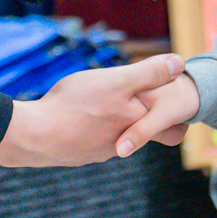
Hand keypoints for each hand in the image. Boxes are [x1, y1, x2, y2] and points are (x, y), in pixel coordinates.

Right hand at [0, 55, 185, 166]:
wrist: (36, 136)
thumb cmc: (77, 105)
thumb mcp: (116, 81)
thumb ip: (149, 74)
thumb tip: (180, 64)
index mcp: (138, 123)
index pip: (171, 130)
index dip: (175, 119)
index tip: (176, 107)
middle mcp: (123, 143)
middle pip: (147, 136)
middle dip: (149, 122)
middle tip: (147, 106)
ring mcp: (100, 151)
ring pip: (120, 138)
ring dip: (119, 124)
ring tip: (110, 105)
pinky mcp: (81, 153)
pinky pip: (95, 141)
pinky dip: (95, 129)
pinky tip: (81, 117)